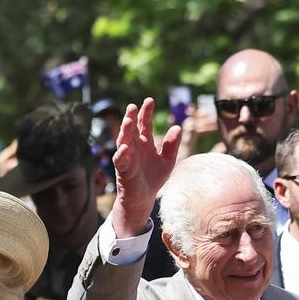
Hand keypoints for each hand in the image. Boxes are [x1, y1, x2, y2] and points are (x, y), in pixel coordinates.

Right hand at [111, 98, 180, 236]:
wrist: (144, 198)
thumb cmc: (153, 178)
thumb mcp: (167, 161)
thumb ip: (172, 145)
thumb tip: (178, 127)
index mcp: (144, 142)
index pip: (144, 124)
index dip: (146, 112)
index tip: (149, 100)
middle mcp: (134, 147)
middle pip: (131, 129)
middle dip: (131, 117)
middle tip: (133, 106)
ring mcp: (127, 158)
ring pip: (123, 141)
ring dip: (124, 131)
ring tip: (128, 121)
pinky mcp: (123, 171)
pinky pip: (120, 161)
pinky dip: (121, 154)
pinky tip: (124, 147)